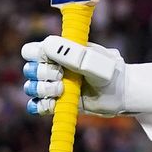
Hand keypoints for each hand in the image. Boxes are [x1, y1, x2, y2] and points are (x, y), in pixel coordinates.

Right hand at [20, 36, 151, 145]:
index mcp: (58, 51)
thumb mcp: (94, 61)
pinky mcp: (57, 103)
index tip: (53, 60)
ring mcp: (53, 86)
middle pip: (29, 69)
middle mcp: (52, 67)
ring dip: (43, 89)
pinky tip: (53, 104)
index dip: (36, 55)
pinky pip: (36, 106)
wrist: (121, 93)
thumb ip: (73, 54)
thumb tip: (47, 45)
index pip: (30, 50)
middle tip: (61, 76)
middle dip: (42, 74)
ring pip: (31, 87)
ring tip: (62, 91)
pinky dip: (40, 106)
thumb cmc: (109, 71)